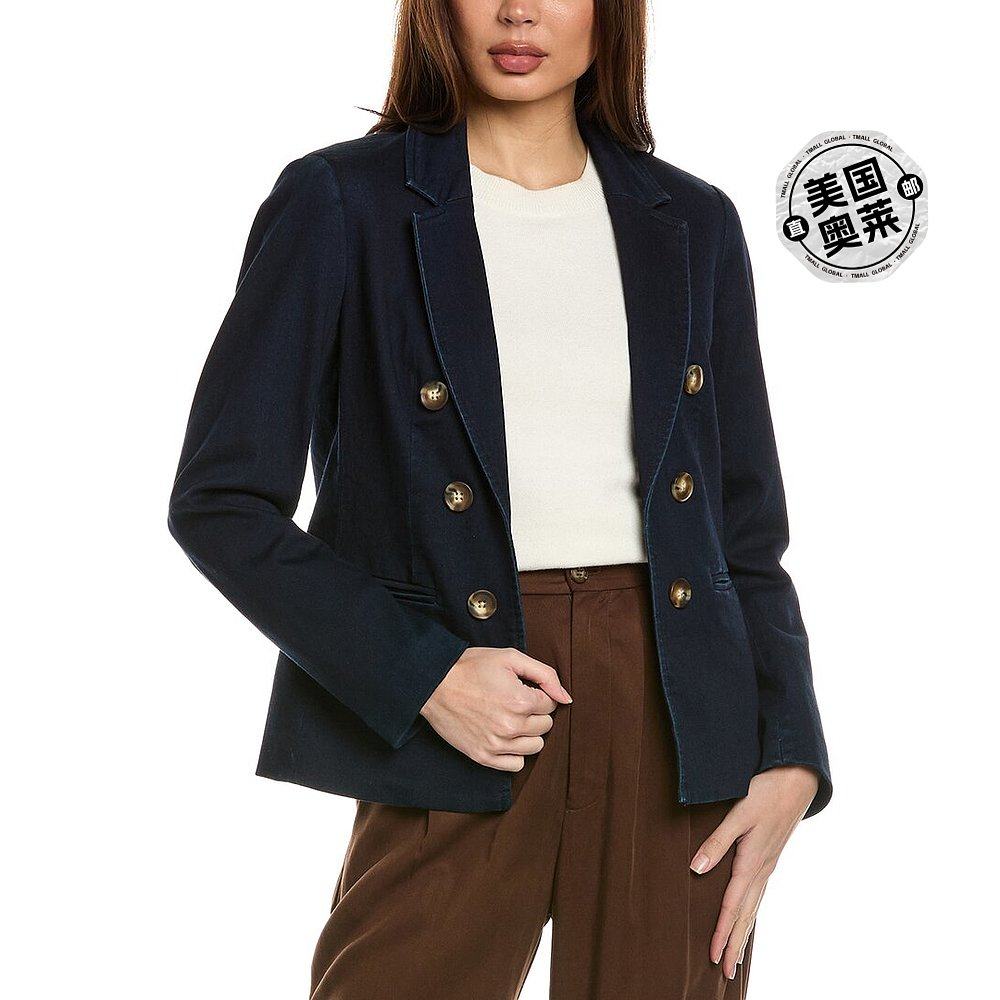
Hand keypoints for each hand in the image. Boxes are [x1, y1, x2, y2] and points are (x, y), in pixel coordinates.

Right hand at [420, 646, 571, 771]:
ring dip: (528, 732)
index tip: (521, 688)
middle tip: (515, 701)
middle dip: (535, 712)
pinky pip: (516, 765)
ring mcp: (496, 745)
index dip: (538, 694)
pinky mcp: (483, 757)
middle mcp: (510, 726)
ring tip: (510, 717)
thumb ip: (545, 674)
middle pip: (545, 726)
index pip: (551, 705)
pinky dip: (515, 752)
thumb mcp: (510, 658)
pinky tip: (504, 735)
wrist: (433, 684)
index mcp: (520, 701)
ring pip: (535, 746)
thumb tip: (566, 698)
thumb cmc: (471, 667)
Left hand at [689, 765, 818, 979]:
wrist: (796, 780)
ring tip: (736, 957)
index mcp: (752, 863)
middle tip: (726, 973)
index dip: (721, 932)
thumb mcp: (738, 814)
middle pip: (745, 916)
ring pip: (754, 908)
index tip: (714, 957)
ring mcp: (768, 866)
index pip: (732, 906)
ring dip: (743, 933)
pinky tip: (748, 919)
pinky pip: (759, 895)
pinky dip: (752, 914)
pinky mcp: (770, 858)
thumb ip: (716, 842)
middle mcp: (762, 870)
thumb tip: (696, 869)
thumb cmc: (766, 793)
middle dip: (734, 943)